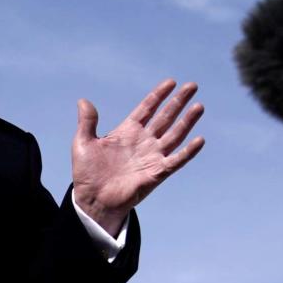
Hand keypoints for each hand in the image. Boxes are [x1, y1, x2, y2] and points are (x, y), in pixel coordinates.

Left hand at [72, 79, 204, 235]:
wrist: (92, 199)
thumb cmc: (87, 173)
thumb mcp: (83, 143)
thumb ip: (87, 122)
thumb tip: (83, 100)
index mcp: (127, 132)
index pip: (147, 109)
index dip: (158, 95)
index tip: (171, 82)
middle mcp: (143, 142)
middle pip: (165, 117)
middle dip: (178, 102)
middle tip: (192, 85)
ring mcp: (151, 157)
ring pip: (174, 135)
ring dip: (187, 121)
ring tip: (199, 106)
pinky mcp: (156, 173)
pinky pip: (176, 160)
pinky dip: (188, 151)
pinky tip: (199, 140)